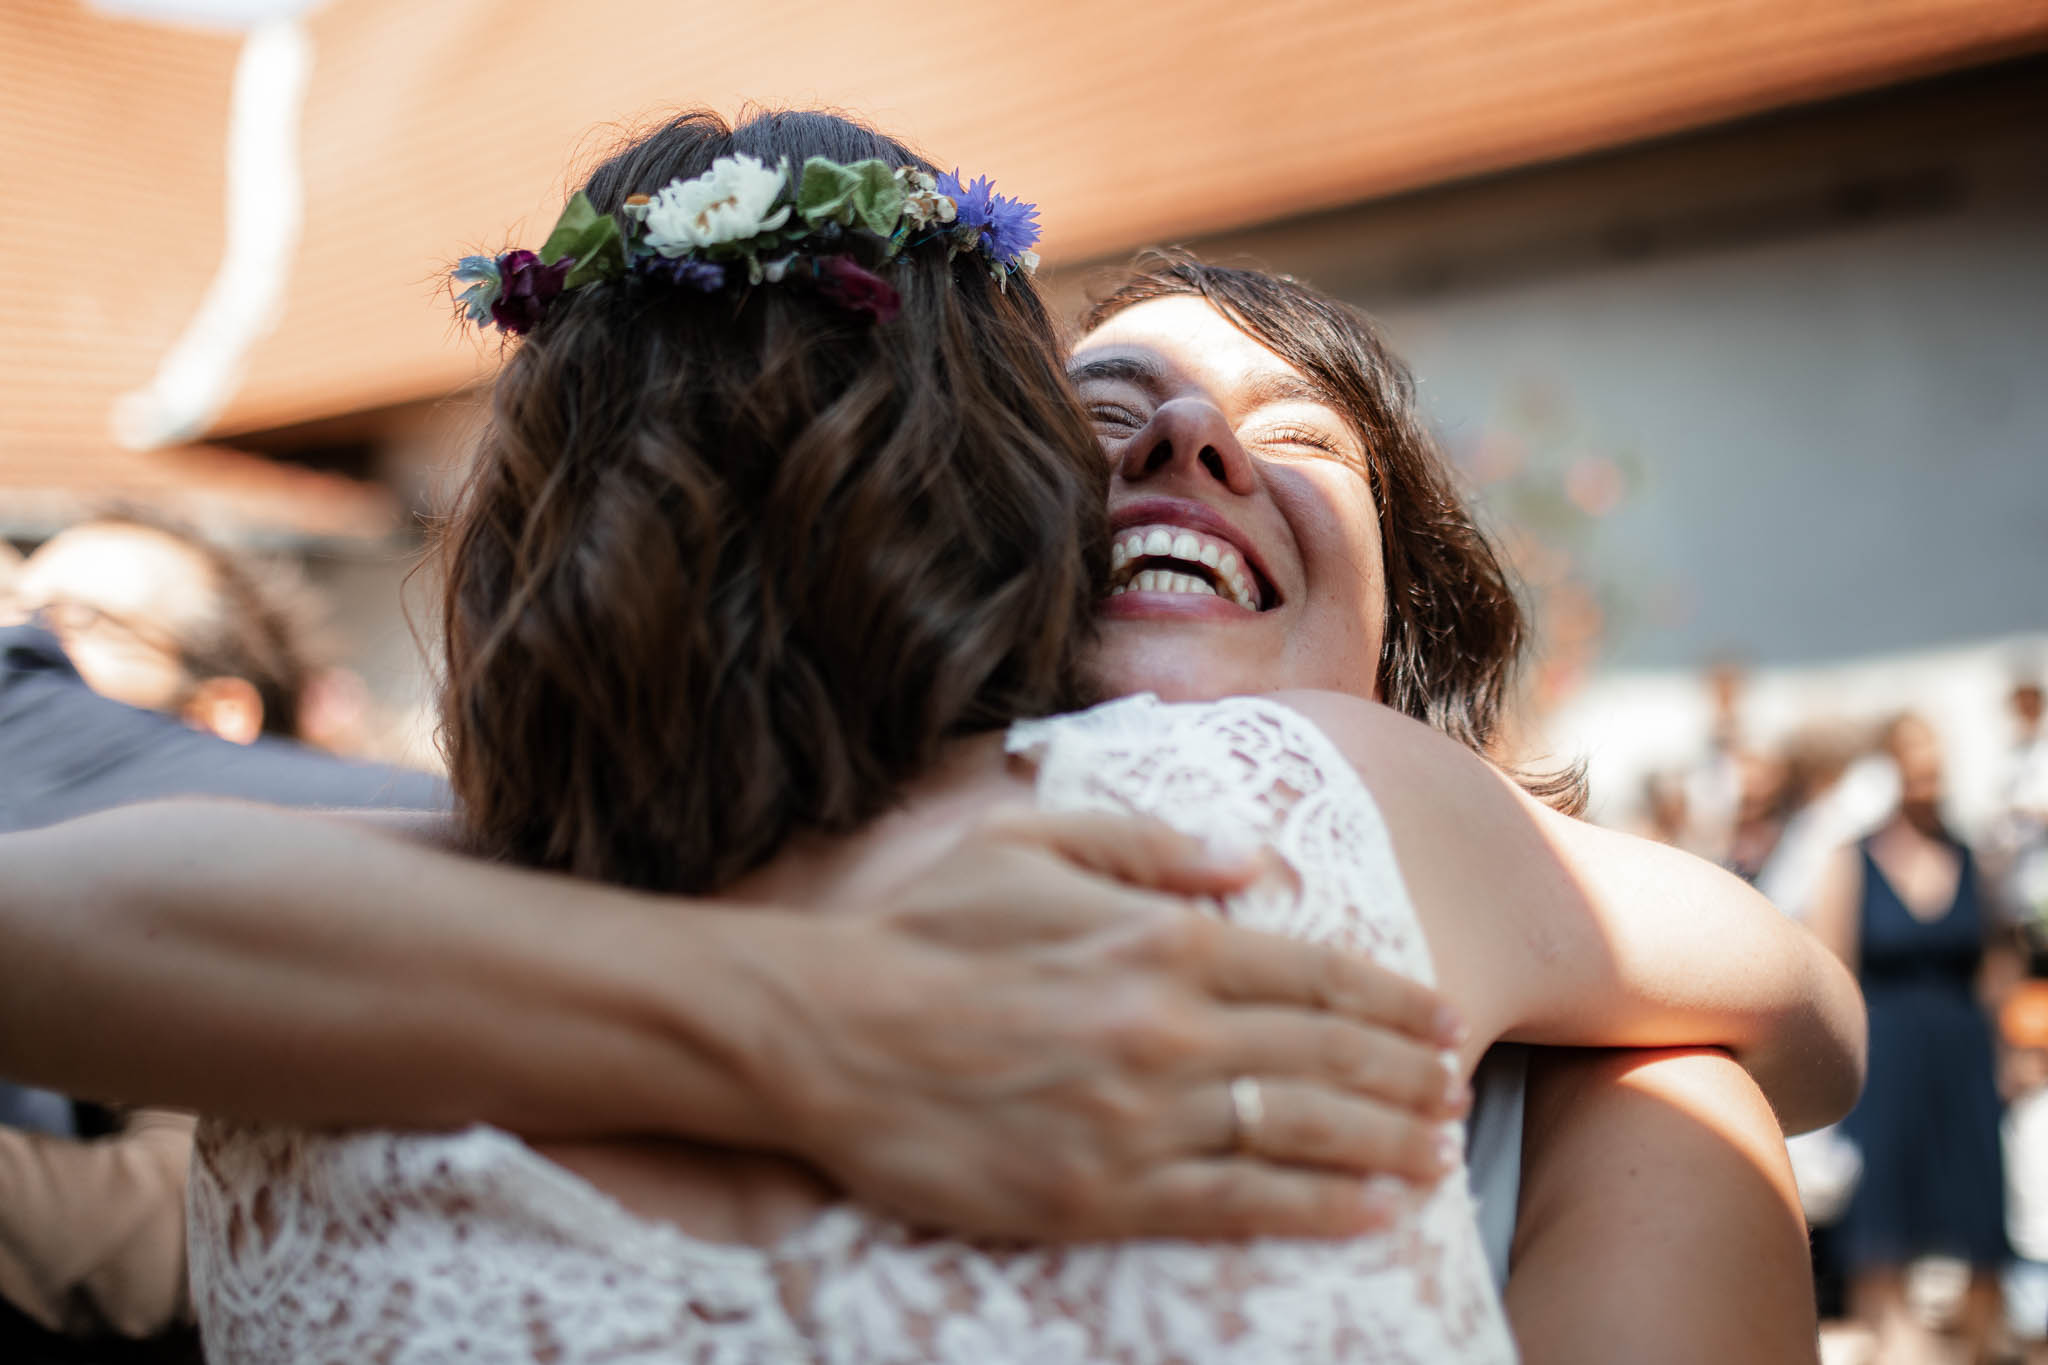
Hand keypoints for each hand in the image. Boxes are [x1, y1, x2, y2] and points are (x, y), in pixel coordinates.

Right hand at [755, 809, 1468, 1240]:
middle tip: (1456, 1087)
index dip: (1391, 998)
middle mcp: (1169, 1027)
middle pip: (1327, 1055)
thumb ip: (1154, 846)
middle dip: (1406, 1073)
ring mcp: (1140, 1118)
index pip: (1313, 971)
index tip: (1441, 1015)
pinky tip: (1371, 1214)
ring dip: (1384, 1142)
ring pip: (1302, 1134)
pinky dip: (1318, 1210)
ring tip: (1434, 1150)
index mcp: (1159, 937)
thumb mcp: (1032, 842)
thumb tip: (1258, 860)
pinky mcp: (1102, 1193)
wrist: (828, 1034)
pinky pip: (1238, 1206)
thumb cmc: (925, 929)